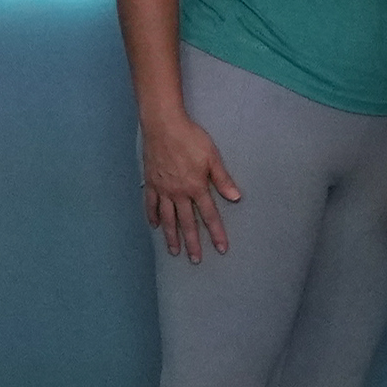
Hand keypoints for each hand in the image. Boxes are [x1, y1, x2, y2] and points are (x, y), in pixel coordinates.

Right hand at [142, 116, 239, 262]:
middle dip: (192, 243)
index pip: (209, 215)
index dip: (216, 233)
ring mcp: (162, 190)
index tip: (221, 248)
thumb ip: (223, 179)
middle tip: (195, 260)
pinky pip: (150, 204)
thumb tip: (236, 197)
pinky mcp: (151, 183)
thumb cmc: (190, 138)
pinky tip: (154, 226)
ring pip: (167, 219)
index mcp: (196, 187)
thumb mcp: (212, 156)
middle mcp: (178, 193)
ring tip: (174, 251)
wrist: (163, 125)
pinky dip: (152, 216)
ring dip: (171, 236)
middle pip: (187, 223)